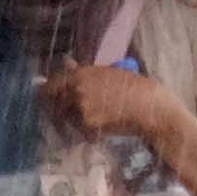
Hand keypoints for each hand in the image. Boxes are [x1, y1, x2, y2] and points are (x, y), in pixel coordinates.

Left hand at [41, 61, 167, 144]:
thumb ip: (85, 71)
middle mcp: (76, 90)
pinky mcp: (88, 126)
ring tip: (90, 121)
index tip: (47, 99)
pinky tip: (101, 128)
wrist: (150, 107)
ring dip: (72, 122)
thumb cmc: (135, 87)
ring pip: (67, 118)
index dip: (46, 93)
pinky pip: (80, 130)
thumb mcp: (109, 72)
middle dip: (56, 110)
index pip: (51, 84)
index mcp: (81, 74)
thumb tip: (67, 63)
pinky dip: (87, 132)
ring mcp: (80, 108)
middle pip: (52, 103)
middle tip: (62, 116)